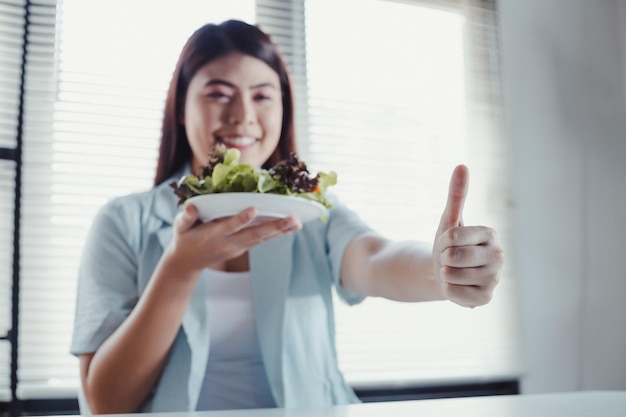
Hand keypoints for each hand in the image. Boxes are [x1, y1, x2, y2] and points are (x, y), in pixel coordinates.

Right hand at [167, 203, 300, 273]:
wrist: (188, 264)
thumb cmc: (184, 239)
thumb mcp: (180, 227)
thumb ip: (186, 217)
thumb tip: (190, 207)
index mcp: (213, 235)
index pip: (229, 226)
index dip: (242, 219)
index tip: (254, 210)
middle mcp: (229, 243)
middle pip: (254, 235)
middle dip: (274, 227)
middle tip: (293, 219)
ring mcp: (238, 247)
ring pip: (262, 238)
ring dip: (281, 231)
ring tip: (298, 222)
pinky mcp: (243, 247)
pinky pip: (262, 240)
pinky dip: (277, 234)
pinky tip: (292, 227)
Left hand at [433, 165, 503, 307]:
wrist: (445, 272)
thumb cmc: (450, 244)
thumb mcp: (449, 219)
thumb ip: (456, 194)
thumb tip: (461, 165)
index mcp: (490, 234)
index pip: (453, 236)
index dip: (442, 241)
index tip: (449, 242)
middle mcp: (498, 256)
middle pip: (452, 256)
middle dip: (443, 258)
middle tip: (450, 259)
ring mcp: (494, 279)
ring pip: (451, 275)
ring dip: (444, 274)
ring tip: (453, 272)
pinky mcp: (485, 299)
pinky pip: (452, 293)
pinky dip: (447, 290)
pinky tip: (456, 286)